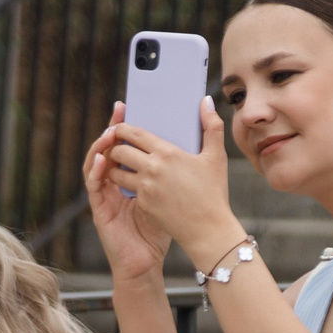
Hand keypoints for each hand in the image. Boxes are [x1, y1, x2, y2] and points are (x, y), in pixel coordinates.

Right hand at [84, 103, 172, 285]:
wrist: (150, 261)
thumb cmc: (166, 228)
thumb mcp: (177, 192)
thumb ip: (180, 168)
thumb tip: (194, 142)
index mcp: (135, 175)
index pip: (126, 145)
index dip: (126, 126)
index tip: (131, 107)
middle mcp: (116, 181)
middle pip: (110, 148)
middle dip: (114, 128)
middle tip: (121, 111)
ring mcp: (106, 193)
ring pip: (96, 162)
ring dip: (101, 145)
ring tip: (110, 131)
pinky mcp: (99, 207)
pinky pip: (92, 184)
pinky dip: (95, 169)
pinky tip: (103, 158)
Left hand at [97, 98, 242, 262]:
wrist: (208, 230)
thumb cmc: (214, 192)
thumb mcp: (216, 157)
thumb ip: (211, 126)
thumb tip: (205, 101)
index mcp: (166, 153)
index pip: (132, 133)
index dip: (121, 128)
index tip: (120, 128)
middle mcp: (151, 169)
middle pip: (119, 151)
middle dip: (115, 147)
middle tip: (119, 147)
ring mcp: (145, 189)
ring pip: (116, 172)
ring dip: (116, 168)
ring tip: (124, 166)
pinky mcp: (142, 206)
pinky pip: (127, 191)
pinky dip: (128, 187)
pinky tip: (136, 186)